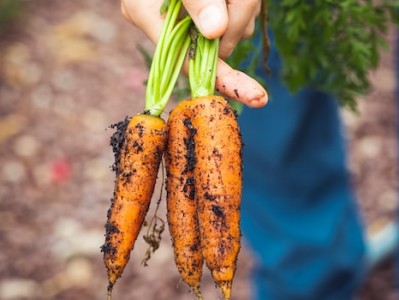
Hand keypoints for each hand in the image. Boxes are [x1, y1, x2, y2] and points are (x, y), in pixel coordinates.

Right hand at [121, 0, 266, 107]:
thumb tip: (216, 32)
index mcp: (146, 15)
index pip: (189, 63)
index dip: (224, 79)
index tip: (255, 96)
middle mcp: (164, 23)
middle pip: (217, 46)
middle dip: (238, 20)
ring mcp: (186, 19)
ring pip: (232, 30)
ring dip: (243, 7)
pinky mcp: (204, 12)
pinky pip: (235, 18)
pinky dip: (243, 4)